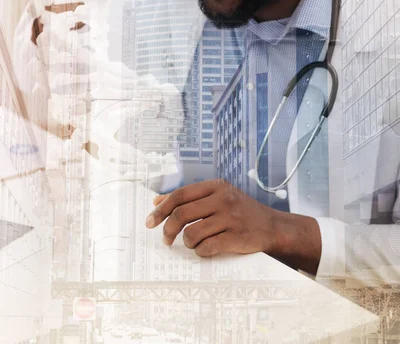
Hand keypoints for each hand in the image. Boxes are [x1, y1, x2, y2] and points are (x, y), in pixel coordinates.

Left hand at [145, 178, 320, 273]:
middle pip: (182, 214)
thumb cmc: (240, 211)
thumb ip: (190, 198)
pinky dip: (200, 252)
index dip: (162, 209)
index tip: (150, 221)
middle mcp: (222, 199)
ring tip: (193, 243)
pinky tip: (205, 249)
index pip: (180, 195)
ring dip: (187, 242)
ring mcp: (230, 218)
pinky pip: (206, 248)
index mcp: (216, 186)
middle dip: (168, 229)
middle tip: (166, 239)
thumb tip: (157, 201)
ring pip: (191, 233)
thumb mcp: (217, 196)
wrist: (273, 227)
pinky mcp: (235, 237)